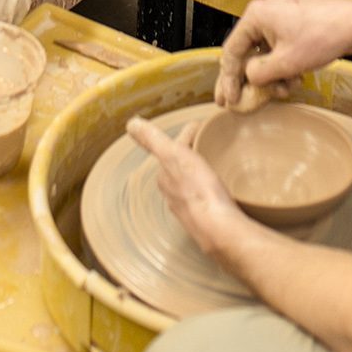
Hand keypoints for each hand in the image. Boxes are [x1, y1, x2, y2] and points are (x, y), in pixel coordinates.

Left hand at [127, 116, 248, 258]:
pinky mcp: (208, 214)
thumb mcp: (173, 154)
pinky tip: (219, 185)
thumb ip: (152, 139)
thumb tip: (131, 124)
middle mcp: (173, 192)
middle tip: (207, 141)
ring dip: (200, 169)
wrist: (218, 226)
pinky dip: (210, 184)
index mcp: (165, 176)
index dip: (187, 134)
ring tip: (214, 160)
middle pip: (181, 165)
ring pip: (192, 180)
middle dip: (191, 153)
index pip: (173, 149)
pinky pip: (206, 194)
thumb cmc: (197, 190)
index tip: (198, 126)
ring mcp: (190, 205)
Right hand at [214, 0, 351, 107]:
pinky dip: (283, 67)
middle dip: (247, 80)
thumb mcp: (285, 63)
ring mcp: (279, 20)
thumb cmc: (322, 37)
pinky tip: (296, 79)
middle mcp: (264, 15)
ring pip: (264, 55)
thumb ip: (259, 74)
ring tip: (285, 89)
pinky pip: (278, 51)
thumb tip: (249, 79)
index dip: (228, 79)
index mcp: (256, 17)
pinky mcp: (293, 27)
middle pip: (246, 53)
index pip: (232, 51)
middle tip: (234, 102)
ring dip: (272, 76)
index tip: (228, 100)